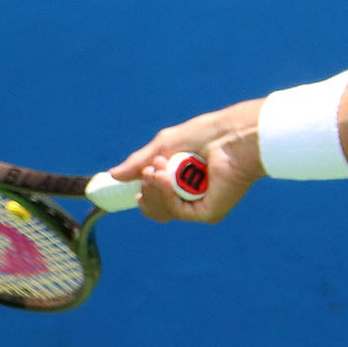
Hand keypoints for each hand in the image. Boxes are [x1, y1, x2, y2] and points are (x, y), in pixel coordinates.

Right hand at [108, 103, 264, 223]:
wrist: (233, 134)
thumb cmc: (207, 133)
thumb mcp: (165, 144)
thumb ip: (139, 162)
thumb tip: (114, 175)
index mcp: (184, 181)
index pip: (156, 198)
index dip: (144, 193)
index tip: (137, 179)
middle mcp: (192, 197)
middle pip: (155, 209)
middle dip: (147, 187)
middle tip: (154, 166)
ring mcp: (200, 206)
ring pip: (162, 211)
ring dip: (154, 189)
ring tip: (159, 167)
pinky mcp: (209, 213)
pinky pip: (177, 211)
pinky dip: (166, 194)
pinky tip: (164, 177)